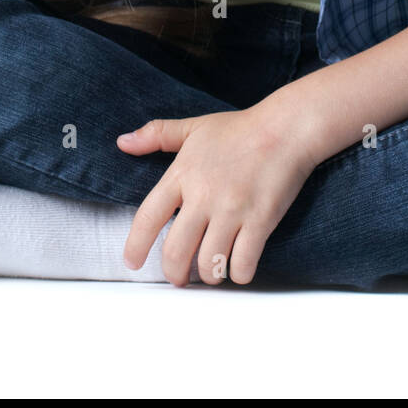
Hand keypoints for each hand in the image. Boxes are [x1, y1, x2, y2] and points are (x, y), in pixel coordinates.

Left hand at [116, 104, 319, 286]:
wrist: (285, 128)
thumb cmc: (240, 129)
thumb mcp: (194, 127)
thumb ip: (156, 134)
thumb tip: (123, 142)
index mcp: (182, 174)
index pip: (148, 217)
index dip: (135, 245)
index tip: (131, 262)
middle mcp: (203, 196)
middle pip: (176, 252)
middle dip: (175, 275)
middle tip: (179, 279)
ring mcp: (231, 210)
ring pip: (209, 265)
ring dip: (208, 276)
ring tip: (212, 272)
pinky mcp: (259, 221)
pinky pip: (242, 264)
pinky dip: (239, 274)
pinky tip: (239, 267)